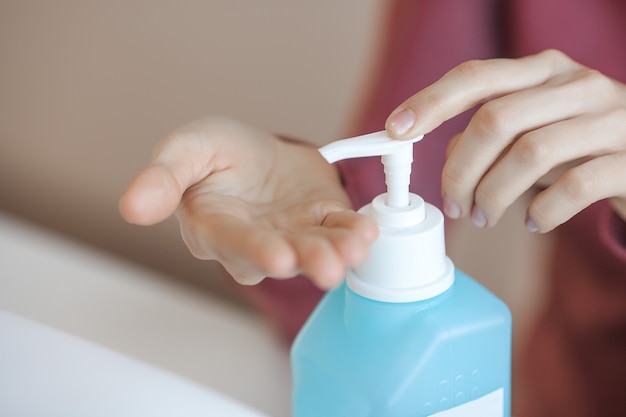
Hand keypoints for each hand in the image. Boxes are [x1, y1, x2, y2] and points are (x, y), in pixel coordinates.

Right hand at [119, 117, 376, 287]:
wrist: (258, 152)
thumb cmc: (217, 153)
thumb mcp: (186, 149)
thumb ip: (163, 176)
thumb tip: (131, 206)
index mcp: (216, 227)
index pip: (233, 242)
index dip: (255, 250)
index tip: (276, 257)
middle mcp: (256, 242)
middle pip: (281, 256)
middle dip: (305, 261)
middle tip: (327, 267)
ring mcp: (293, 236)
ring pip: (316, 249)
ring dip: (338, 252)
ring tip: (356, 249)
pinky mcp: (323, 222)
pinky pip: (341, 231)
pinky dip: (357, 232)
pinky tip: (369, 231)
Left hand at [386, 49, 625, 231]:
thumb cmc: (578, 145)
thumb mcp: (531, 130)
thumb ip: (488, 134)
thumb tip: (447, 155)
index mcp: (544, 71)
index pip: (476, 76)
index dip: (431, 102)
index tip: (395, 130)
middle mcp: (577, 84)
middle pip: (495, 119)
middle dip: (461, 171)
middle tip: (454, 207)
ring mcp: (609, 118)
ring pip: (529, 153)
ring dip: (493, 195)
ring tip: (485, 217)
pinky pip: (572, 187)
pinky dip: (541, 212)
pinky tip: (532, 222)